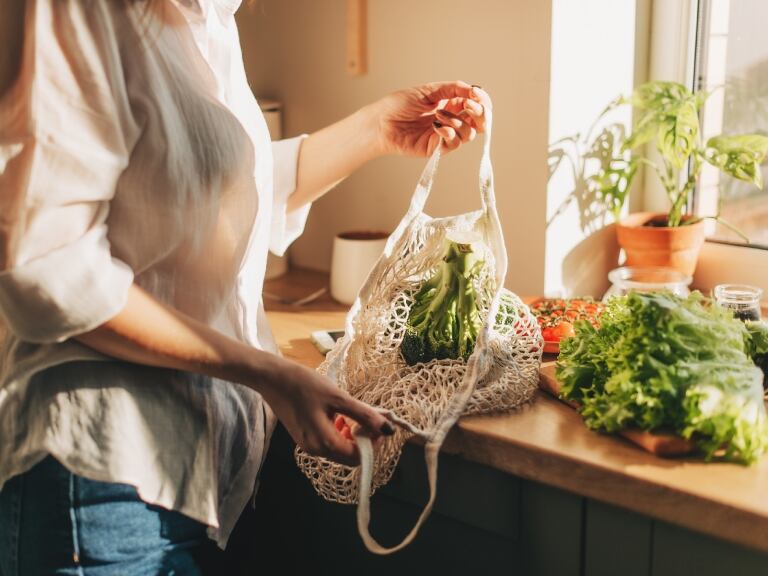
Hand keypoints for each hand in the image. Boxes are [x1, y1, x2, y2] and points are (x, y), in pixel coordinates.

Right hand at [259, 357, 394, 466]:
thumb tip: (389, 429)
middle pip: (350, 457)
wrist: (273, 378)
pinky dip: (339, 433)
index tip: (379, 424)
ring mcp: (308, 446)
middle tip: (368, 418)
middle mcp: (315, 451)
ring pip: (340, 450)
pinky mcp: (304, 439)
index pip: (359, 456)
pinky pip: (329, 443)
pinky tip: (338, 415)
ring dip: (351, 436)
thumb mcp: (339, 397)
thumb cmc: (305, 384)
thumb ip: (364, 415)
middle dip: (363, 440)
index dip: (373, 443)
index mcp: (324, 443)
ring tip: (351, 414)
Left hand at [371, 81, 491, 156]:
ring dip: (458, 121)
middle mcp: (452, 120)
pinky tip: (436, 126)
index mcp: (451, 104)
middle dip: (479, 113)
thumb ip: (453, 89)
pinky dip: (450, 133)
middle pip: (480, 122)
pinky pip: (454, 144)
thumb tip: (474, 90)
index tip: (475, 93)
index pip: (477, 104)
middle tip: (469, 105)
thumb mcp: (429, 90)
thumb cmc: (399, 105)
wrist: (381, 122)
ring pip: (469, 133)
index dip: (482, 100)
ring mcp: (445, 136)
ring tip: (438, 115)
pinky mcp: (437, 149)